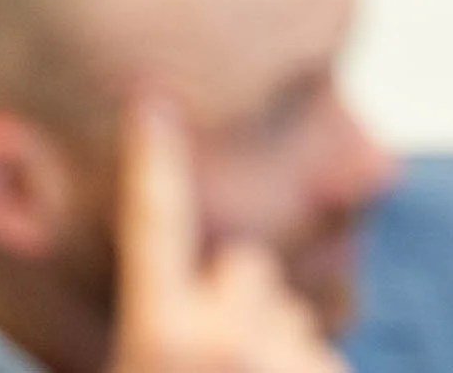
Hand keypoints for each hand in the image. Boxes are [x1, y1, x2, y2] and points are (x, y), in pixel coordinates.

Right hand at [108, 97, 349, 372]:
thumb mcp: (134, 360)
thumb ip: (158, 313)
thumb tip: (189, 268)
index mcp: (158, 335)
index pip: (154, 227)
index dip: (153, 162)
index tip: (153, 105)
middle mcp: (221, 340)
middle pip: (245, 264)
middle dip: (234, 295)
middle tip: (209, 354)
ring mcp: (281, 358)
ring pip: (286, 310)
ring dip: (269, 341)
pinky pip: (319, 347)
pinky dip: (300, 371)